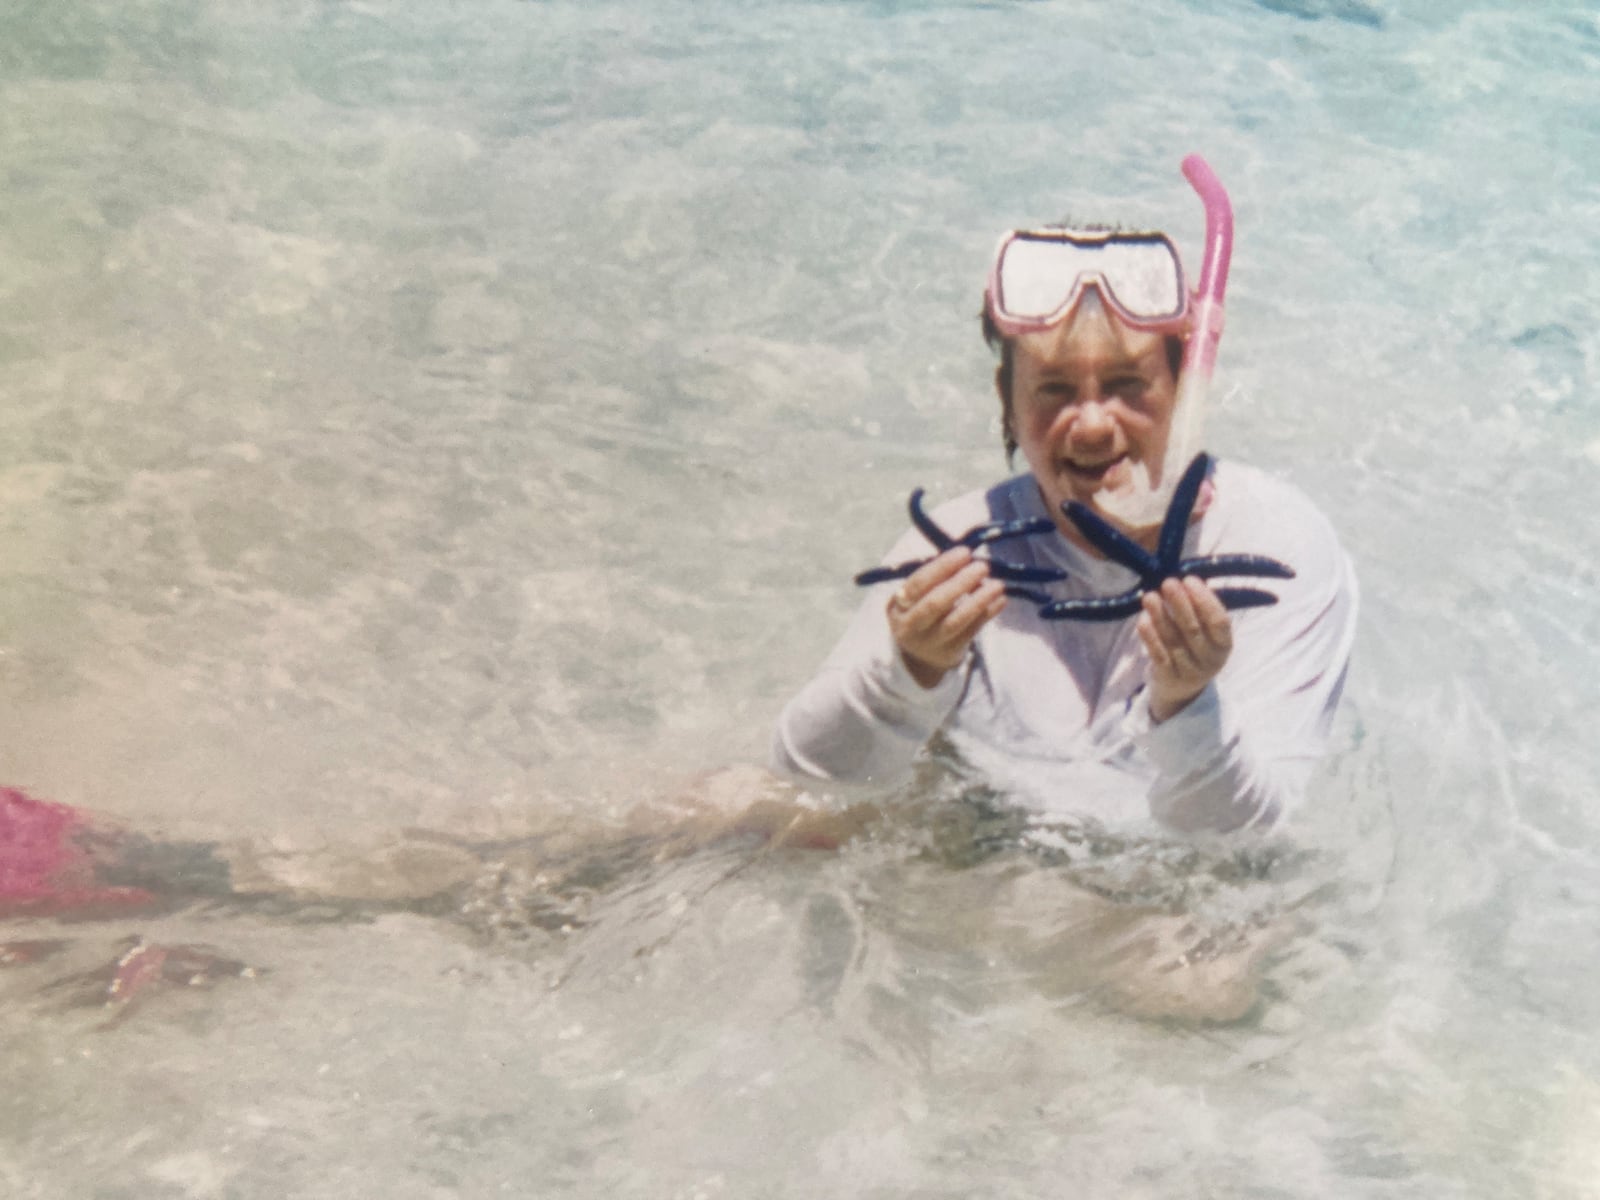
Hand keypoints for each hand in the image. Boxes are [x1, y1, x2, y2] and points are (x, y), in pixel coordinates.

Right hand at [886, 547, 1006, 688]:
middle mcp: (910, 625)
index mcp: (898, 605)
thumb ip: (934, 579)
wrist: (920, 656)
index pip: (918, 583)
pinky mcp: (950, 651)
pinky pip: (972, 631)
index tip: (964, 552)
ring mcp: (930, 641)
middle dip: (961, 582)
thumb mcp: (914, 597)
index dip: (942, 567)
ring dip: (978, 600)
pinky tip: (1000, 600)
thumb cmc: (920, 612)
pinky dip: (987, 613)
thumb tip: (968, 558)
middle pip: (935, 603)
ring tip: (997, 585)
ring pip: (955, 620)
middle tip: (982, 567)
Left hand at [1138, 576, 1232, 721]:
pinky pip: (1158, 654)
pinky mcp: (1169, 678)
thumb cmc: (1193, 649)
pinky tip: (1143, 619)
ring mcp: (1190, 671)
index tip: (1190, 580)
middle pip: (1193, 629)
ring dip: (1160, 616)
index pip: (1219, 621)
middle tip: (1168, 583)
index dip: (1205, 599)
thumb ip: (1199, 610)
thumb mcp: (1205, 634)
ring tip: (1150, 596)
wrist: (1181, 690)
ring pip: (1173, 640)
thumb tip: (1185, 581)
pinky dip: (1150, 636)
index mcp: (1224, 645)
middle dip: (1180, 603)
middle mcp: (1210, 660)